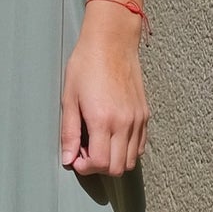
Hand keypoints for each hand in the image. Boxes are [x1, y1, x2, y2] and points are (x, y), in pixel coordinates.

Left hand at [60, 5, 148, 174]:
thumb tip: (67, 159)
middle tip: (85, 152)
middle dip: (99, 168)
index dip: (85, 168)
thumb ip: (69, 132)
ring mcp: (137, 120)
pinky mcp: (144, 114)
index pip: (100, 164)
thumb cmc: (87, 65)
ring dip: (114, 160)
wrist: (112, 42)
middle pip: (118, 168)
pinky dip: (127, 150)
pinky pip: (140, 145)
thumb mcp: (69, 98)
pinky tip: (112, 136)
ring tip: (98, 143)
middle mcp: (124, 123)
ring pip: (131, 160)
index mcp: (103, 120)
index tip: (76, 158)